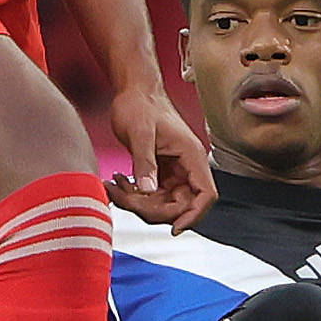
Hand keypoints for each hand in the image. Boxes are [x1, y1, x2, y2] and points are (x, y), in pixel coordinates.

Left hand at [105, 83, 216, 233]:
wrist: (133, 92)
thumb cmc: (140, 105)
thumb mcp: (140, 132)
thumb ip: (144, 162)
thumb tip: (146, 191)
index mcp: (191, 156)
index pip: (206, 194)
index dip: (194, 215)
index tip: (175, 228)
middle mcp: (187, 166)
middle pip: (180, 205)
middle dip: (152, 209)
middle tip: (124, 197)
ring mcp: (174, 170)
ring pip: (162, 203)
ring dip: (138, 203)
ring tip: (114, 187)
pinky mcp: (160, 172)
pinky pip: (151, 194)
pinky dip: (134, 195)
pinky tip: (117, 183)